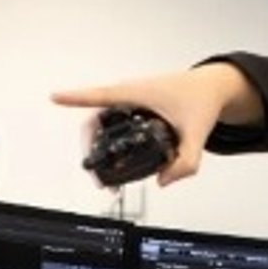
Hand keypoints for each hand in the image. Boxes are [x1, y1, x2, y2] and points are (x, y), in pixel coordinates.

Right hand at [52, 63, 261, 185]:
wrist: (212, 88)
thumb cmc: (200, 98)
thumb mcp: (198, 133)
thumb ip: (186, 161)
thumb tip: (164, 180)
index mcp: (139, 93)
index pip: (100, 95)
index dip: (75, 97)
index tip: (55, 98)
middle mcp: (130, 95)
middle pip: (96, 119)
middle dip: (89, 146)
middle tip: (95, 174)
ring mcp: (131, 102)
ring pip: (103, 123)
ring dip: (98, 146)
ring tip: (106, 176)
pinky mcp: (134, 110)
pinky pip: (113, 125)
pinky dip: (109, 142)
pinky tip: (117, 162)